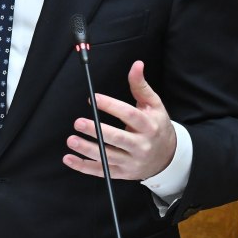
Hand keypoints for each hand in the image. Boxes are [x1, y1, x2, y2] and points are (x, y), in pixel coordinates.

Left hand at [63, 60, 176, 180]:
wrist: (167, 157)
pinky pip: (102, 171)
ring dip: (87, 149)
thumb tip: (136, 64)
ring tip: (71, 140)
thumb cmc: (157, 126)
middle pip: (118, 139)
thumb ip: (141, 86)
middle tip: (78, 122)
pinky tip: (69, 159)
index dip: (111, 106)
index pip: (129, 115)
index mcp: (149, 126)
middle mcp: (141, 146)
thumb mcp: (154, 105)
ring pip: (108, 157)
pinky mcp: (122, 173)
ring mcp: (132, 162)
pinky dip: (84, 166)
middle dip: (97, 131)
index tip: (94, 98)